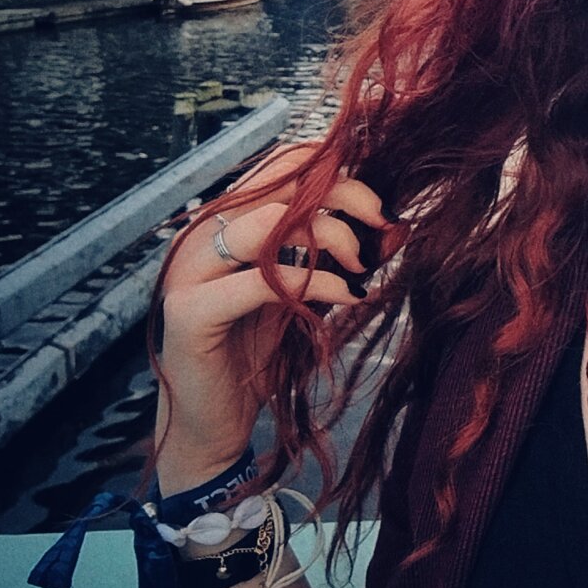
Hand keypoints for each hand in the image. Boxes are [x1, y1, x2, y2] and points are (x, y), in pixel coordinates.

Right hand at [153, 144, 397, 495]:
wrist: (215, 424)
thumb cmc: (262, 352)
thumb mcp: (310, 292)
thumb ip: (341, 256)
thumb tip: (399, 226)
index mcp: (228, 219)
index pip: (282, 163)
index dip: (336, 169)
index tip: (379, 204)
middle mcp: (203, 234)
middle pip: (281, 183)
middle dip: (345, 196)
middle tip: (384, 225)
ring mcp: (189, 270)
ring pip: (268, 223)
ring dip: (330, 237)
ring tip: (363, 267)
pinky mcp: (188, 312)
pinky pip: (261, 281)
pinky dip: (315, 283)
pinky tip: (348, 295)